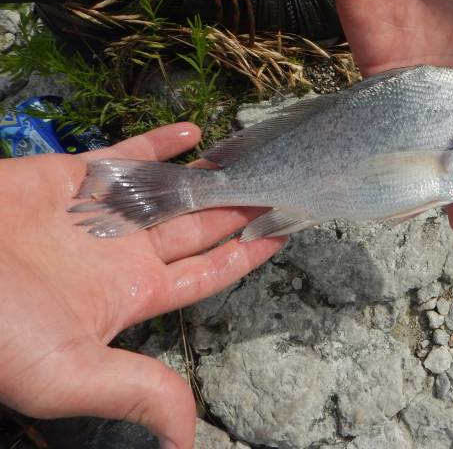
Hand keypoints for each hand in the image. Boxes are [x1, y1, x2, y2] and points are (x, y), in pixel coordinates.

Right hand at [0, 123, 282, 448]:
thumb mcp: (68, 374)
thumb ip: (134, 391)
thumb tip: (184, 437)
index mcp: (133, 293)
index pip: (208, 272)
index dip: (247, 253)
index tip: (286, 231)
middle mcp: (123, 252)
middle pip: (199, 226)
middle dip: (238, 209)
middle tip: (279, 184)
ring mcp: (99, 212)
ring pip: (169, 189)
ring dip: (208, 176)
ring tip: (248, 158)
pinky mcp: (71, 176)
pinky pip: (124, 156)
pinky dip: (159, 144)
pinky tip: (195, 133)